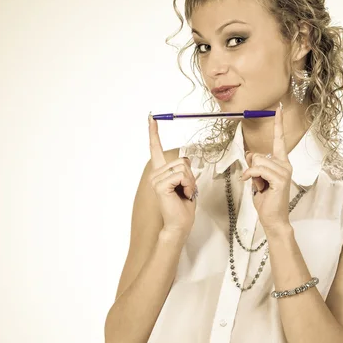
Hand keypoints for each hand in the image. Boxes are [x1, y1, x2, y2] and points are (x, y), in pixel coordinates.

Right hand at [148, 112, 197, 237]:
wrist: (179, 224)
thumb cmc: (183, 206)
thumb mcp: (186, 183)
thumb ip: (183, 170)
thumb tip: (185, 158)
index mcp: (161, 172)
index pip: (155, 149)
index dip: (153, 133)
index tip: (151, 118)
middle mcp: (155, 174)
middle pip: (181, 160)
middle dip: (190, 176)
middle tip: (186, 190)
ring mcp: (156, 179)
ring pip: (182, 168)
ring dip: (190, 182)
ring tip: (184, 193)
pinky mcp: (160, 185)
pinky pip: (181, 175)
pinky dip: (187, 185)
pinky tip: (183, 195)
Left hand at [241, 102, 292, 232]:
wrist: (273, 218)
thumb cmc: (267, 201)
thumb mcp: (257, 180)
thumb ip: (255, 165)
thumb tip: (250, 154)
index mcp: (282, 163)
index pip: (279, 140)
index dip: (278, 125)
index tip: (279, 110)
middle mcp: (285, 165)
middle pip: (258, 154)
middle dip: (251, 168)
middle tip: (256, 183)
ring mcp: (284, 172)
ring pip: (257, 161)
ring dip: (251, 175)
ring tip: (258, 187)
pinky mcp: (280, 179)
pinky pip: (258, 170)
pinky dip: (251, 176)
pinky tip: (253, 184)